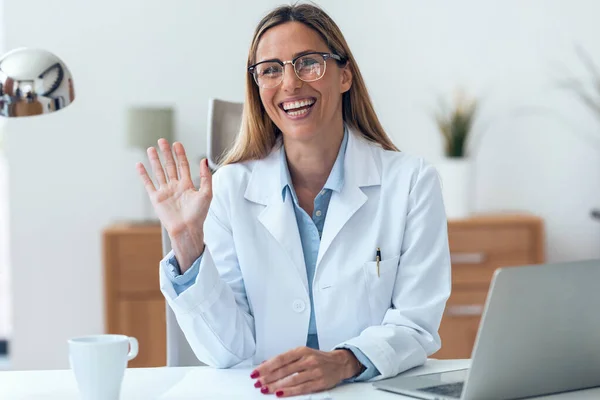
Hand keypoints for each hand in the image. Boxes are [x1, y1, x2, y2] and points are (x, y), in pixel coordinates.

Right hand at [136, 139, 211, 271]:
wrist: (187, 230)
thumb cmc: (199, 215)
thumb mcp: (207, 194)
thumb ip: (206, 177)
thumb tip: (204, 160)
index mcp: (187, 185)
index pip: (183, 165)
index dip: (180, 154)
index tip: (177, 144)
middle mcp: (175, 187)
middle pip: (170, 166)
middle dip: (166, 153)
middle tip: (162, 141)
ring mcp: (165, 192)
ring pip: (159, 172)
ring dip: (155, 161)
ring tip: (151, 148)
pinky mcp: (156, 199)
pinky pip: (148, 184)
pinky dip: (143, 175)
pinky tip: (140, 165)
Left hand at [250, 346, 361, 396]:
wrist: (339, 362)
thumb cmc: (318, 358)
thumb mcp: (302, 353)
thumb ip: (286, 359)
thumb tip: (266, 363)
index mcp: (301, 351)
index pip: (280, 359)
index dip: (266, 366)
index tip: (256, 372)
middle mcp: (307, 359)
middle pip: (284, 370)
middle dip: (268, 377)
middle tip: (258, 382)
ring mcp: (314, 371)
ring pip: (291, 379)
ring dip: (276, 385)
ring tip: (265, 389)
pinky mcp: (319, 382)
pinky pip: (302, 388)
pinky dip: (289, 391)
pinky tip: (280, 393)